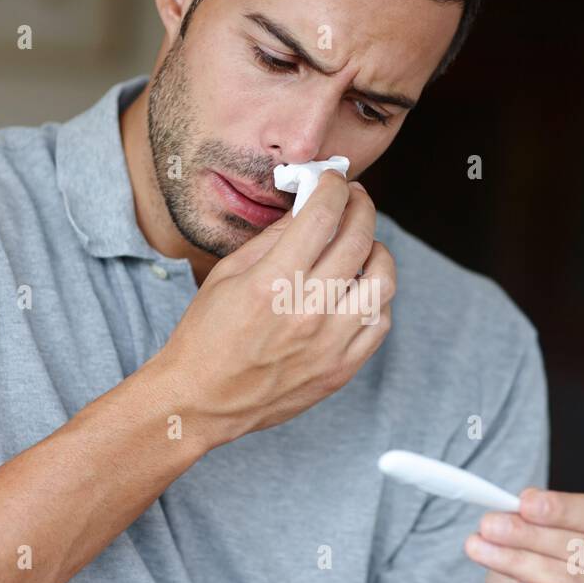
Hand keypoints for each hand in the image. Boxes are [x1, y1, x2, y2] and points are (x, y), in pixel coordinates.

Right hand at [150, 172, 394, 450]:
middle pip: (358, 240)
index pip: (323, 215)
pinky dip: (376, 298)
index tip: (335, 181)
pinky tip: (359, 289)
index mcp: (274, 282)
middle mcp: (308, 311)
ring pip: (382, 281)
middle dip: (361, 207)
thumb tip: (308, 205)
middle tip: (355, 199)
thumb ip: (273, 238)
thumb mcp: (228, 274)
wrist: (200, 401)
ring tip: (364, 245)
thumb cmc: (206, 336)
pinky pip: (379, 323)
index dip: (334, 188)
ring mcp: (330, 343)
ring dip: (378, 252)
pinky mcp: (341, 369)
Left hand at [464, 489, 583, 582]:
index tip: (523, 502)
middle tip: (490, 526)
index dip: (561, 508)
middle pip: (582, 544)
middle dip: (529, 533)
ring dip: (521, 562)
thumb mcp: (520, 547)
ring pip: (573, 577)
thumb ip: (525, 524)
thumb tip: (516, 506)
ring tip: (484, 552)